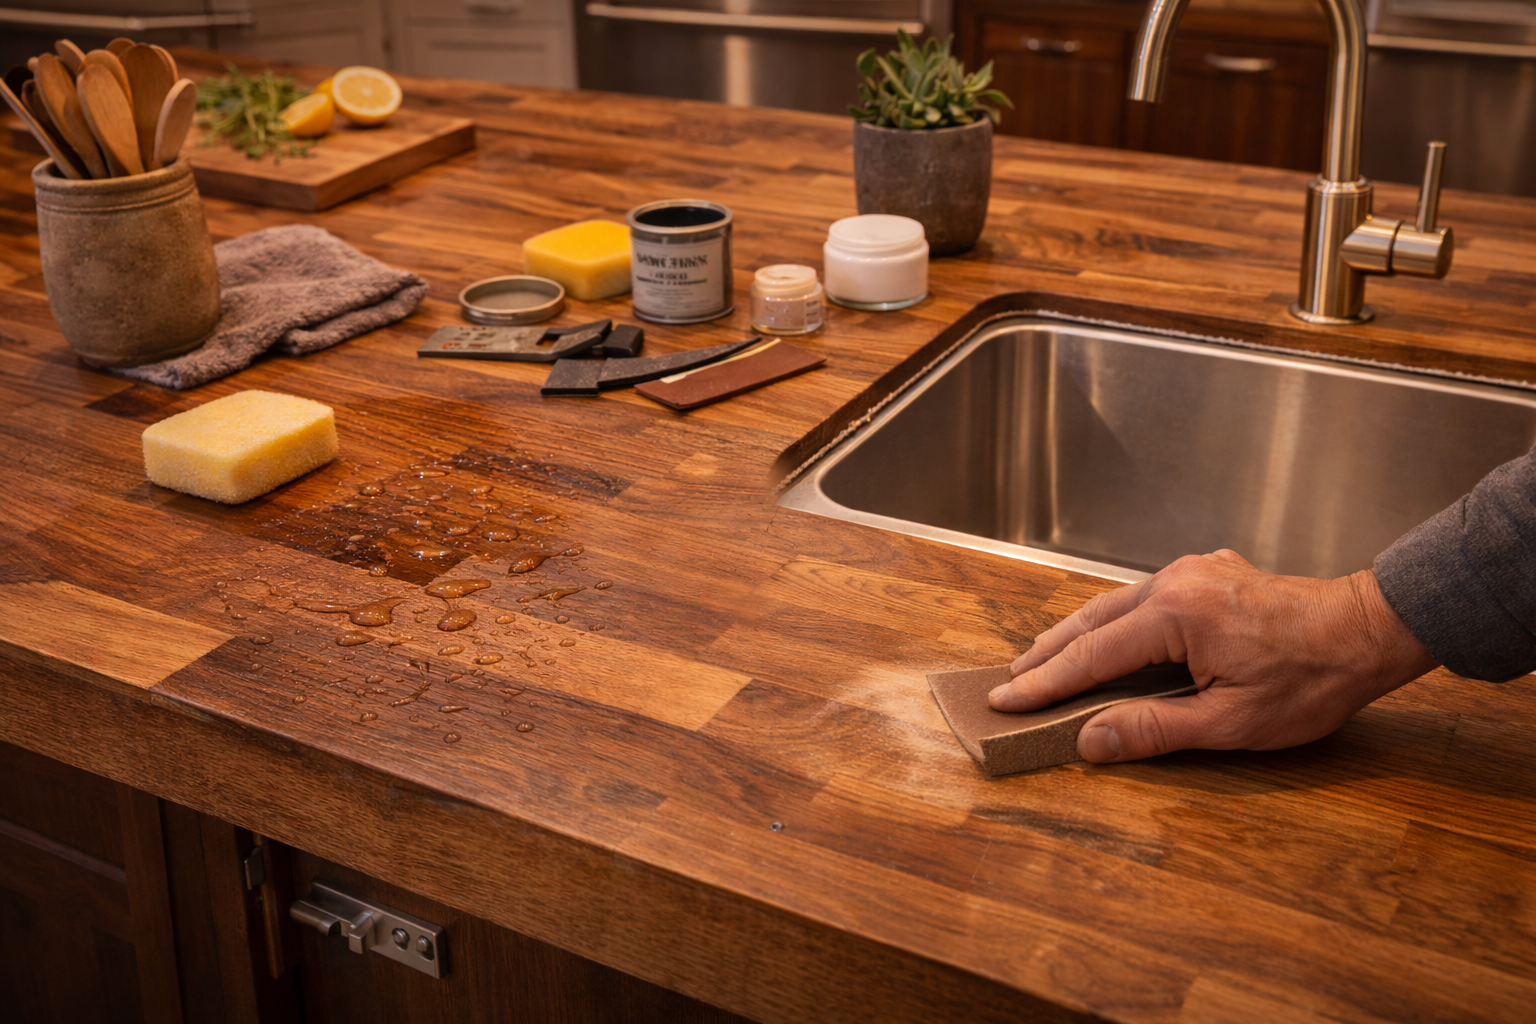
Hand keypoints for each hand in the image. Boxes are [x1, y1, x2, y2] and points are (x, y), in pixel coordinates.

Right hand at [987, 550, 1437, 762]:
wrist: (1367, 630)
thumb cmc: (1310, 680)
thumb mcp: (1230, 722)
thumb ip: (1153, 729)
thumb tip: (1089, 740)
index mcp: (1174, 615)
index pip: (1091, 656)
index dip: (1045, 683)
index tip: (1006, 701)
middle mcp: (1173, 582)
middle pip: (1091, 621)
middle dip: (1047, 654)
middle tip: (1010, 681)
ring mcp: (1190, 571)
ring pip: (1113, 604)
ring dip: (1076, 634)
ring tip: (1041, 660)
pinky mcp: (1206, 572)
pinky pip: (1142, 596)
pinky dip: (1111, 620)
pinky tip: (1102, 636)